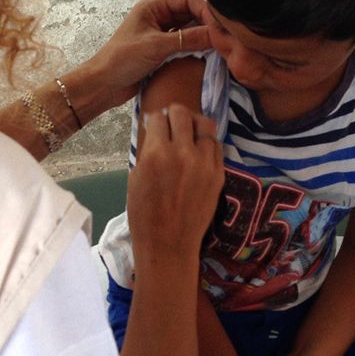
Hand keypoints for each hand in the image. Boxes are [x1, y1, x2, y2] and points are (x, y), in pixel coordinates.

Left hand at [78, 0, 210, 110]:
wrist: (103, 85)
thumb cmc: (121, 60)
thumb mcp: (157, 46)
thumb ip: (187, 39)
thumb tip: (217, 34)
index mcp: (154, 7)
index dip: (206, 10)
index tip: (220, 26)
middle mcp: (159, 17)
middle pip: (191, 14)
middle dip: (207, 24)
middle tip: (224, 38)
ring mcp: (161, 35)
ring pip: (190, 31)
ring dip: (202, 38)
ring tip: (219, 47)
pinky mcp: (163, 52)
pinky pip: (185, 46)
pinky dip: (196, 49)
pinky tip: (207, 56)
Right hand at [127, 104, 222, 258]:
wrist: (168, 243)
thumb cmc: (144, 213)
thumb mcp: (136, 177)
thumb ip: (147, 150)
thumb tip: (155, 130)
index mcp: (156, 154)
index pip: (158, 118)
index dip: (154, 118)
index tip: (155, 123)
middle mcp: (182, 153)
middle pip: (182, 113)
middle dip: (173, 113)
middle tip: (171, 120)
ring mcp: (204, 163)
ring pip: (204, 123)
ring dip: (193, 122)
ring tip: (188, 129)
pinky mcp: (218, 173)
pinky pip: (216, 144)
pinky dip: (206, 141)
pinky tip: (199, 147)